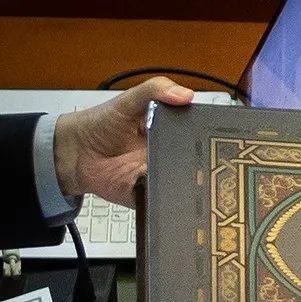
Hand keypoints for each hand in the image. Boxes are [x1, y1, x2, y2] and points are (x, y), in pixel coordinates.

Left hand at [53, 76, 193, 206]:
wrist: (75, 153)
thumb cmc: (100, 124)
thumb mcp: (128, 100)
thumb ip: (154, 91)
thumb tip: (186, 94)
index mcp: (170, 129)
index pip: (196, 130)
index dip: (204, 130)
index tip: (210, 128)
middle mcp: (169, 153)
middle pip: (193, 157)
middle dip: (196, 155)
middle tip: (189, 148)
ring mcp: (160, 174)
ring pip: (182, 179)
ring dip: (180, 174)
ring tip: (168, 163)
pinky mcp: (149, 193)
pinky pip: (163, 197)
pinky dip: (162, 193)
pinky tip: (156, 181)